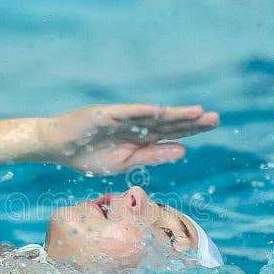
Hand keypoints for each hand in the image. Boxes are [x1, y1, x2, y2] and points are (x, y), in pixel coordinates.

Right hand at [39, 104, 218, 174]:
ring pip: (152, 116)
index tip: (213, 124)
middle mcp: (135, 125)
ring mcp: (121, 118)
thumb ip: (153, 155)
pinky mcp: (105, 114)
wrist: (58, 146)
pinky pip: (126, 113)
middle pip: (168, 122)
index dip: (192, 128)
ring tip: (196, 112)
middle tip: (216, 118)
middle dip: (191, 121)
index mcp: (141, 137)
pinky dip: (142, 112)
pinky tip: (160, 111)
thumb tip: (183, 150)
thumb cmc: (88, 155)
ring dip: (173, 114)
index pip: (171, 132)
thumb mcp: (125, 162)